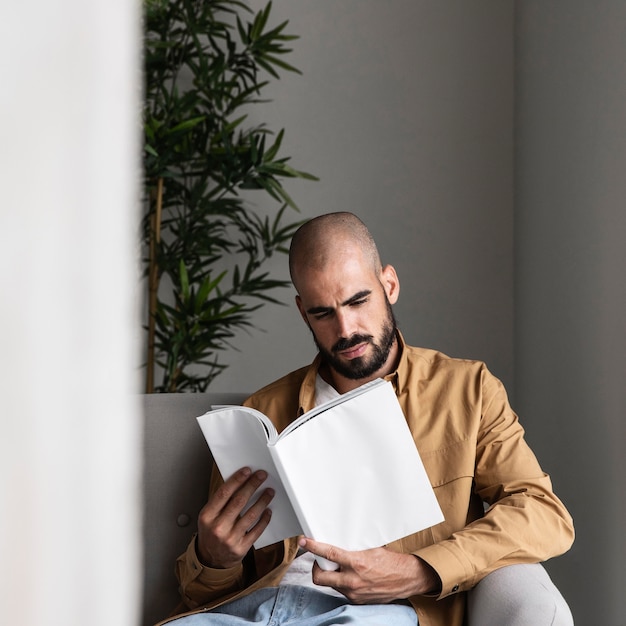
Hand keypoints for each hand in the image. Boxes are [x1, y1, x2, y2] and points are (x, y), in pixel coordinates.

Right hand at [196, 467, 273, 568]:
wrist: (211, 560)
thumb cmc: (211, 533)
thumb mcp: (208, 517)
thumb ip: (220, 502)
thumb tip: (240, 481)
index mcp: (207, 516)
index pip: (224, 493)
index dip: (237, 480)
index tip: (247, 471)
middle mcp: (218, 527)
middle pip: (239, 501)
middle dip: (252, 485)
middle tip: (262, 476)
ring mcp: (230, 539)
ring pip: (250, 515)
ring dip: (262, 500)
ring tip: (269, 491)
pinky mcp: (241, 548)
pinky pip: (256, 531)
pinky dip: (264, 519)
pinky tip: (268, 510)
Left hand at [298, 537, 440, 603]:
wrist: (406, 579)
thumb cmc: (390, 561)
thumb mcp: (370, 548)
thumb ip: (352, 548)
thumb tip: (337, 540)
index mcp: (356, 563)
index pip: (328, 554)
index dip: (313, 547)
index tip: (304, 541)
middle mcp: (352, 581)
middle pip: (320, 577)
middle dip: (316, 567)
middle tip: (319, 560)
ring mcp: (354, 593)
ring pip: (330, 584)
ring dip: (331, 575)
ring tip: (340, 567)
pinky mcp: (357, 601)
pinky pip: (341, 590)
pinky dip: (341, 582)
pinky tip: (350, 576)